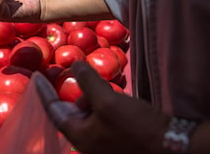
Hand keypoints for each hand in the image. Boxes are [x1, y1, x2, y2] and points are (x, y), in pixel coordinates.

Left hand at [35, 61, 170, 152]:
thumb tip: (76, 65)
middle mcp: (87, 143)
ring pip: (90, 114)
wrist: (173, 146)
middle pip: (73, 112)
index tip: (36, 77)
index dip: (44, 92)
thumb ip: (87, 82)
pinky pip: (103, 119)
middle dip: (80, 94)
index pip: (53, 111)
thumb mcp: (107, 101)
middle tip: (89, 80)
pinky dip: (106, 105)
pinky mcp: (117, 140)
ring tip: (111, 93)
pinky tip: (119, 100)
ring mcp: (103, 143)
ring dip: (96, 99)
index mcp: (79, 137)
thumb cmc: (136, 127)